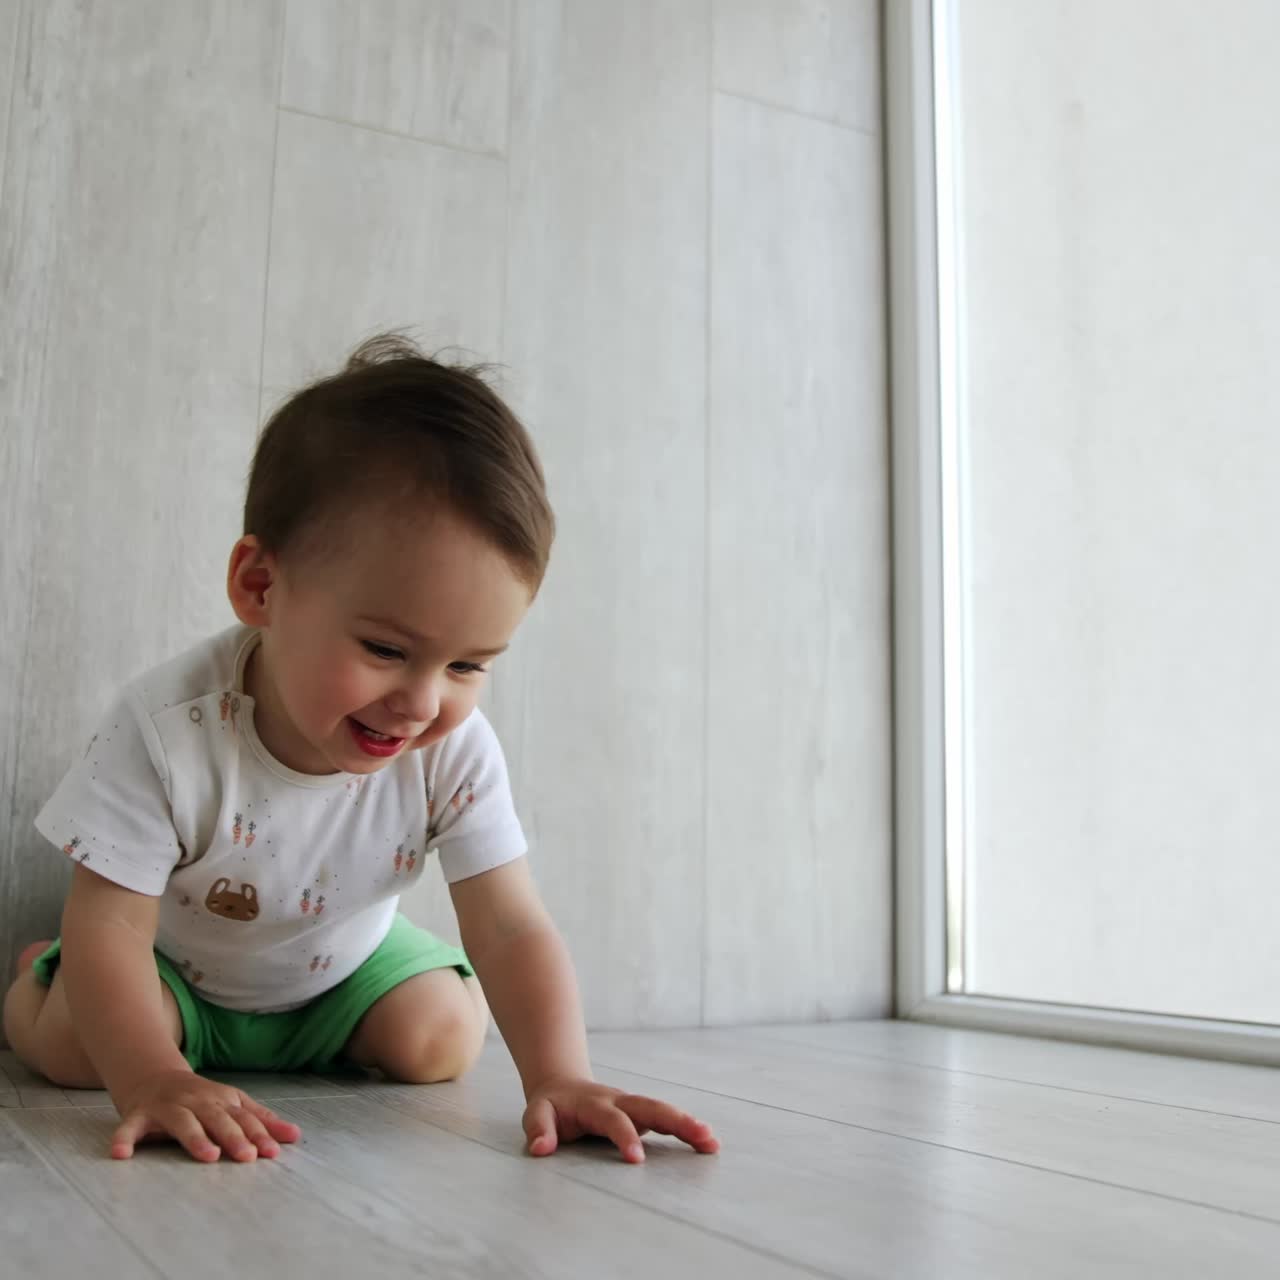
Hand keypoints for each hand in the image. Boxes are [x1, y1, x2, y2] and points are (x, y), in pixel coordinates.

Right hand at [110, 1069, 300, 1162]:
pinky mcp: (138, 1114)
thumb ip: (261, 1120)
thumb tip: (295, 1136)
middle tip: (247, 1156)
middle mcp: (197, 1101)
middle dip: (233, 1136)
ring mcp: (167, 1107)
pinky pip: (129, 1127)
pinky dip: (124, 1139)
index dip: (258, 1134)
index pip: (243, 1118)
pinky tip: (120, 1155)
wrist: (154, 1076)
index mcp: (221, 1100)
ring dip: (195, 1138)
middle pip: (218, 1118)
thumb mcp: (233, 1104)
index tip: (272, 1152)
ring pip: (182, 1122)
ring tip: (207, 1156)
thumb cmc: (200, 1099)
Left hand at [522, 1077, 719, 1163]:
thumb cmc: (551, 1106)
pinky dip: (686, 1130)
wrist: (562, 1086)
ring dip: (688, 1125)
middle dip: (676, 1121)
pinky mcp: (641, 1115)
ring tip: (712, 1143)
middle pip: (651, 1107)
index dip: (625, 1137)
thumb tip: (541, 1149)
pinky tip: (707, 1144)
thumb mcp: (536, 1113)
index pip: (614, 1120)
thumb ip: (539, 1129)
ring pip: (663, 1112)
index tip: (637, 1160)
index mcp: (595, 1103)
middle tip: (701, 1135)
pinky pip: (666, 1121)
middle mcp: (620, 1101)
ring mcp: (633, 1107)